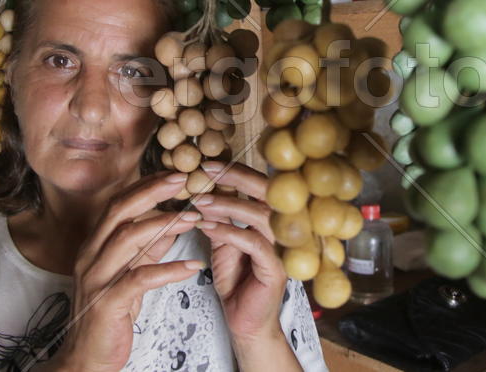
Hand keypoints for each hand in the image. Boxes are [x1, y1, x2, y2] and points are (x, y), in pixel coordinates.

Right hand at [48, 172, 202, 371]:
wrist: (87, 359)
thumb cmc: (110, 314)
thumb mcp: (131, 273)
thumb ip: (149, 248)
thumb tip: (173, 223)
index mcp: (96, 245)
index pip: (120, 204)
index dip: (147, 185)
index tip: (175, 173)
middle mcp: (91, 256)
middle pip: (120, 211)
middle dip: (153, 191)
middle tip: (184, 180)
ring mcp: (96, 279)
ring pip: (128, 239)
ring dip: (165, 225)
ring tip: (195, 218)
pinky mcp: (107, 303)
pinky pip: (139, 279)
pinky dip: (168, 270)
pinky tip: (193, 267)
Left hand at [193, 161, 287, 344]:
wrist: (245, 322)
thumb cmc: (237, 280)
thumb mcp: (225, 241)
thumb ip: (221, 216)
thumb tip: (205, 187)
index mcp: (275, 219)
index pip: (262, 185)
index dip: (238, 171)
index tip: (209, 163)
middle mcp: (285, 229)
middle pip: (268, 192)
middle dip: (236, 177)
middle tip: (207, 170)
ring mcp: (284, 248)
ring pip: (260, 215)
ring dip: (227, 205)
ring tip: (200, 201)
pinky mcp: (277, 268)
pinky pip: (253, 242)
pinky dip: (228, 232)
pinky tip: (207, 227)